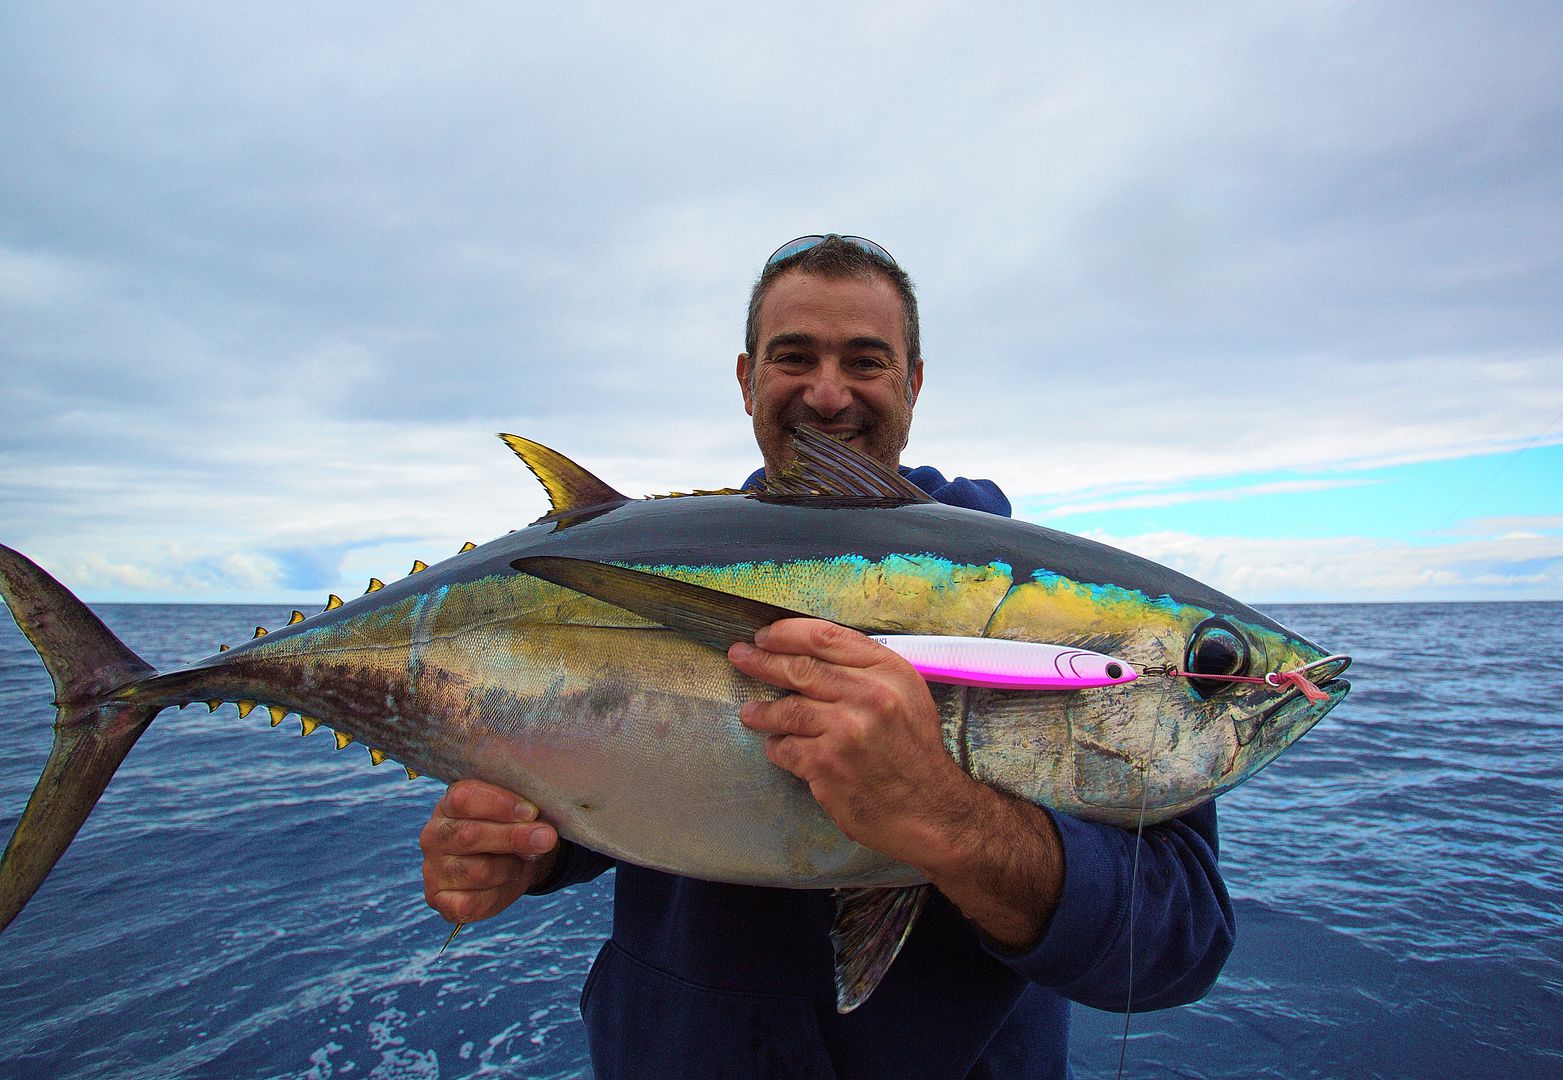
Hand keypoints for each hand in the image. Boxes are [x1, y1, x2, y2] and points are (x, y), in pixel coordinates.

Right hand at [419, 779, 559, 923]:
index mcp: (449, 805)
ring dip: (510, 867)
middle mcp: (435, 835)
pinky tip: (506, 884)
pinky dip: (495, 895)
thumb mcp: (516, 816)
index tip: (531, 811)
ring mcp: (434, 869)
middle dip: (512, 837)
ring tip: (522, 861)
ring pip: (477, 871)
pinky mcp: (439, 900)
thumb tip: (542, 833)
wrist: (506, 865)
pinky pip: (468, 904)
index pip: (464, 798)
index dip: (500, 804)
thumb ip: (524, 816)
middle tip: (546, 837)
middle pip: (469, 835)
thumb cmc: (508, 831)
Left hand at [728, 618, 977, 871]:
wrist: (931, 810)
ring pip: (786, 709)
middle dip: (761, 661)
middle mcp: (868, 696)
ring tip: (750, 712)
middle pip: (799, 668)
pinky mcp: (827, 766)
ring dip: (762, 710)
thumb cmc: (915, 751)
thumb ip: (865, 670)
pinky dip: (777, 746)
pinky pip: (786, 748)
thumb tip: (809, 653)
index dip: (787, 633)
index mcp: (888, 671)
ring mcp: (845, 732)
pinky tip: (778, 747)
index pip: (825, 636)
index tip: (765, 636)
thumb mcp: (906, 695)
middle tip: (740, 657)